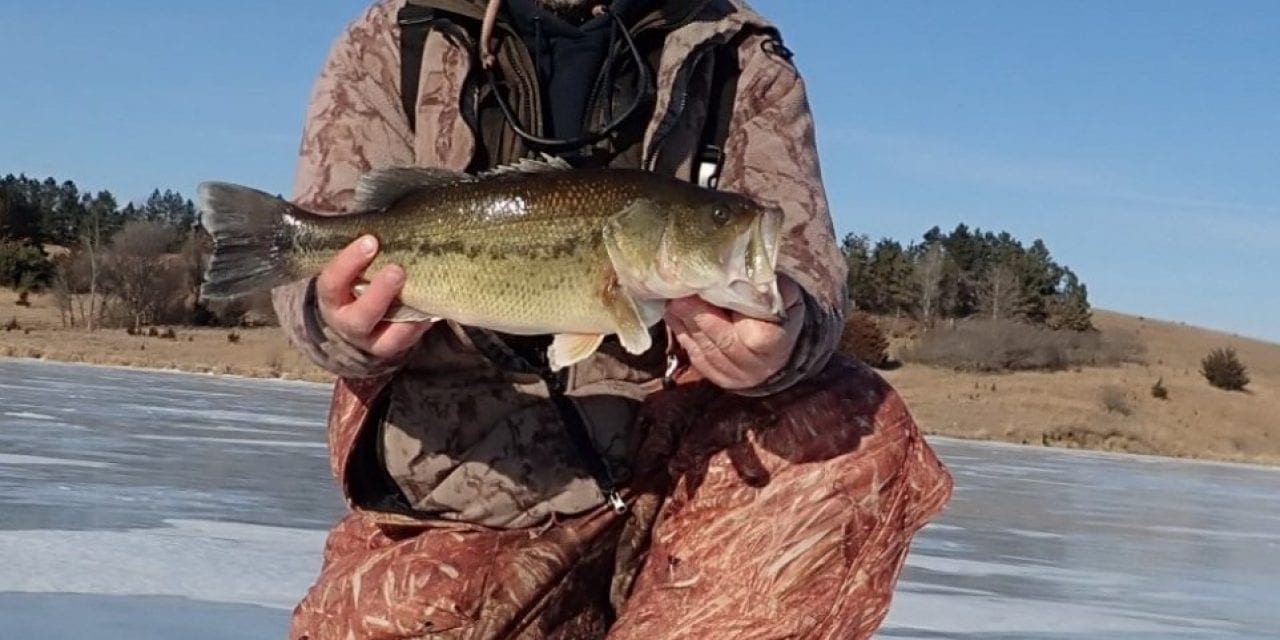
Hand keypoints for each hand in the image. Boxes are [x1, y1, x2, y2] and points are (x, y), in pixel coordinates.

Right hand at [315, 235, 433, 358]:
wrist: (358, 319)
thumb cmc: (357, 279)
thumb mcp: (351, 266)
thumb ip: (362, 250)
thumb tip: (385, 212)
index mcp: (332, 297)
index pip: (332, 282)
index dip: (348, 263)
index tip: (370, 241)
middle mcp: (346, 322)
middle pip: (358, 316)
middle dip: (378, 293)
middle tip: (397, 269)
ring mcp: (370, 340)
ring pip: (384, 337)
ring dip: (404, 315)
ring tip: (421, 292)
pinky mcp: (391, 347)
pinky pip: (407, 341)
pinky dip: (421, 324)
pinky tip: (433, 309)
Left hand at [664, 274, 805, 390]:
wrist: (783, 348)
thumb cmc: (781, 314)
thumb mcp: (786, 295)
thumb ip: (768, 286)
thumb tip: (743, 268)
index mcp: (773, 343)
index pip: (745, 331)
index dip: (719, 313)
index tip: (699, 289)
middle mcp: (754, 365)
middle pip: (719, 341)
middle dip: (694, 316)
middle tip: (676, 294)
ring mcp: (735, 376)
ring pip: (704, 350)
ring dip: (684, 325)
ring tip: (672, 302)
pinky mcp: (719, 378)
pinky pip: (697, 358)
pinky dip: (684, 336)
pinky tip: (675, 317)